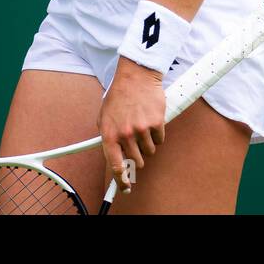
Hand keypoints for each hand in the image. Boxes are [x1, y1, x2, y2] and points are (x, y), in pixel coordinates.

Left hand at [99, 56, 165, 194]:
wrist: (135, 76)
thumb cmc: (119, 95)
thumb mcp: (104, 116)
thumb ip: (108, 136)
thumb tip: (113, 155)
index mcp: (109, 134)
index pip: (116, 165)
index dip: (121, 180)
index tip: (125, 187)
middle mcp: (125, 134)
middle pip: (136, 161)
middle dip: (137, 155)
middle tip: (136, 143)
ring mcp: (141, 129)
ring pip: (149, 151)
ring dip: (147, 143)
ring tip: (142, 127)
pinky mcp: (156, 123)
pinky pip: (159, 140)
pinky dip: (156, 134)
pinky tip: (151, 121)